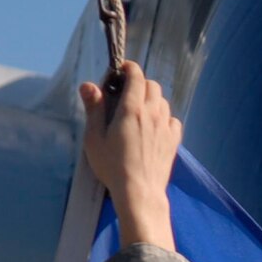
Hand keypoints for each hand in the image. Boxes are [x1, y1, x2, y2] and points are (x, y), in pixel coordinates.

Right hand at [79, 61, 181, 251]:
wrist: (139, 193)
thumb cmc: (112, 167)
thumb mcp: (95, 138)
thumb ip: (94, 109)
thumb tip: (88, 85)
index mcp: (131, 109)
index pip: (136, 76)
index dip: (129, 69)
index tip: (121, 72)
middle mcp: (152, 114)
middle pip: (153, 85)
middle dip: (140, 83)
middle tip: (127, 93)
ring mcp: (165, 128)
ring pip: (164, 102)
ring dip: (152, 100)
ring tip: (139, 111)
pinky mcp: (173, 142)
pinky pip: (173, 120)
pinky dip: (165, 117)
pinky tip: (155, 127)